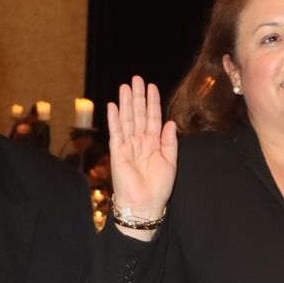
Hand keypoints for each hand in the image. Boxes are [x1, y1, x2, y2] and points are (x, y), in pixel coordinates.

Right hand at [106, 75, 177, 232]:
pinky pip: (116, 132)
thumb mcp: (170, 162)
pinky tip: (113, 106)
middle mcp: (140, 141)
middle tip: (136, 78)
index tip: (152, 86)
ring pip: (126, 119)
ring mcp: (128, 145)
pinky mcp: (118, 152)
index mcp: (154, 143)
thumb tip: (170, 122)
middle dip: (137, 96)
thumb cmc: (159, 187)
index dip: (152, 102)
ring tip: (125, 86)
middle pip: (138, 114)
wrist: (145, 204)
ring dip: (125, 103)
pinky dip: (114, 119)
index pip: (152, 117)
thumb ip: (169, 141)